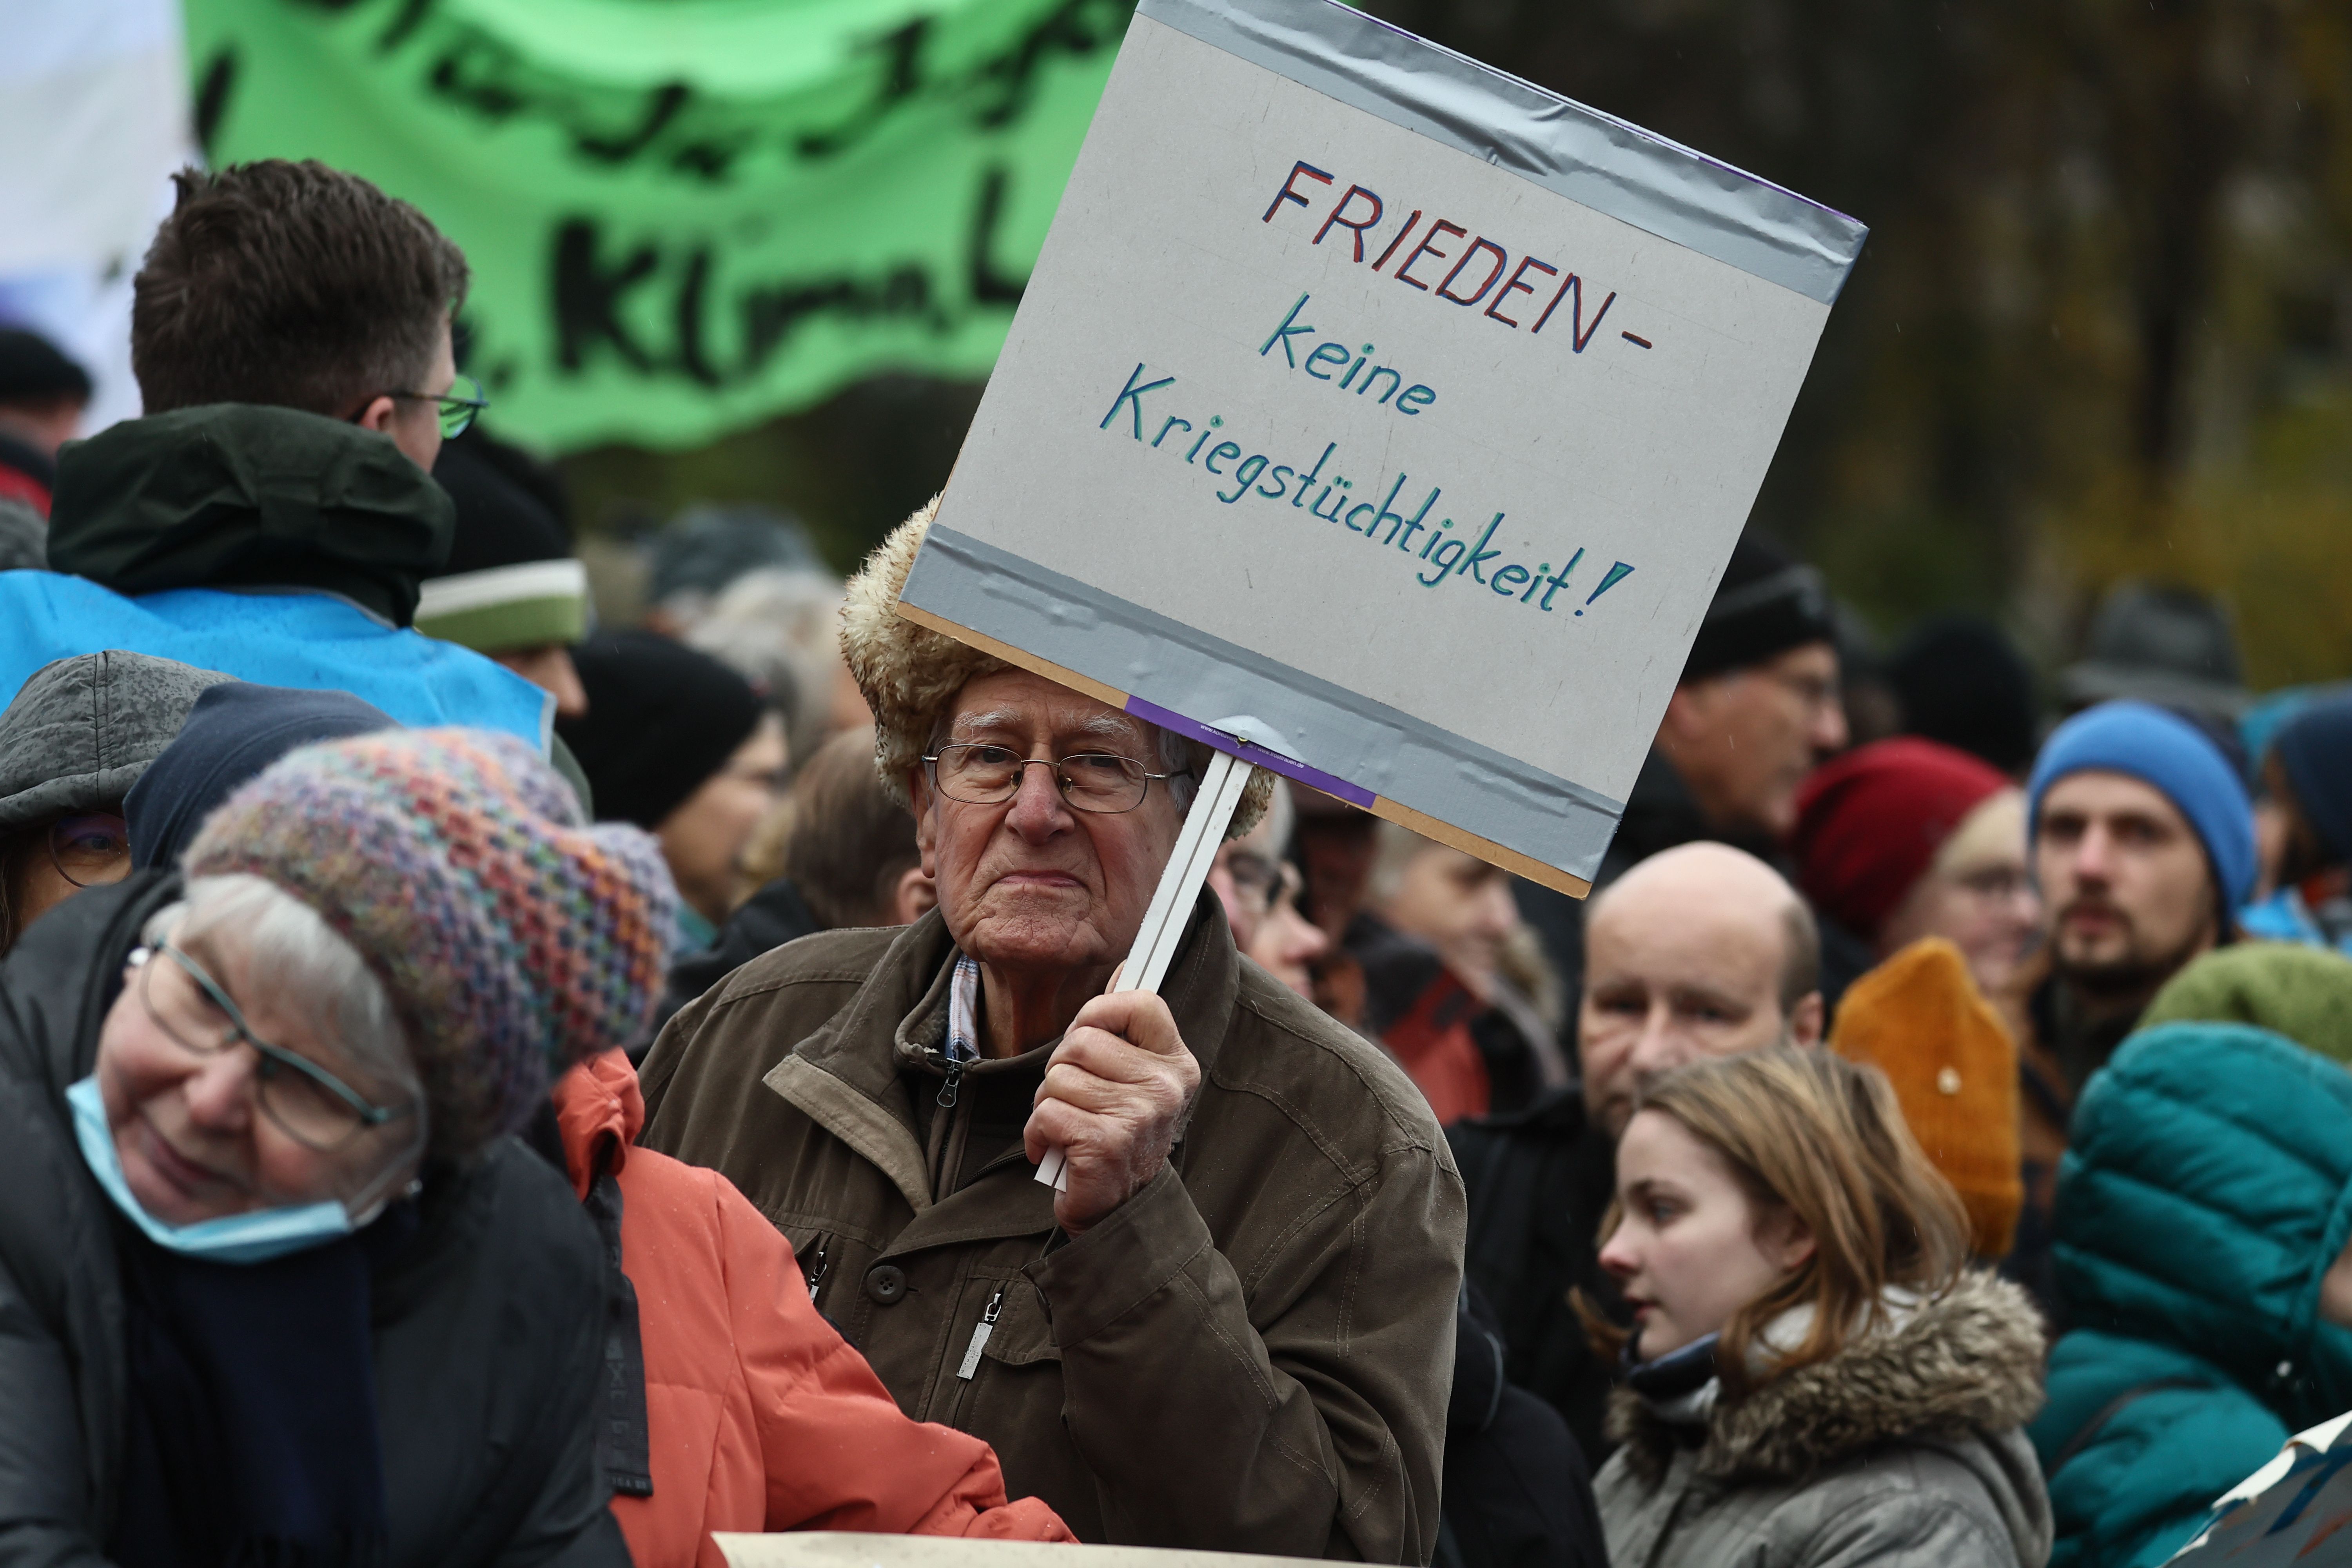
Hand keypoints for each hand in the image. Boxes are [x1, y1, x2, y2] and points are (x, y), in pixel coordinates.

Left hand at [1024, 987, 1200, 1233]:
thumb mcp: (1133, 1080)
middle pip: (1081, 1040)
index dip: (1099, 1012)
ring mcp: (1138, 1116)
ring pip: (1057, 1078)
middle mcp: (1165, 1087)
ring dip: (1047, 1105)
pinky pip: (1046, 1112)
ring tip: (1069, 1128)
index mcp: (1176, 1063)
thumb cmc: (1116, 1137)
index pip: (1139, 1001)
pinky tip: (1057, 1150)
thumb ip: (1126, 1030)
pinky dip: (1038, 1134)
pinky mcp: (1106, 1144)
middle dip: (1061, 1069)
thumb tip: (1122, 969)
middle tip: (1076, 1101)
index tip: (1090, 1036)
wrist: (1117, 1213)